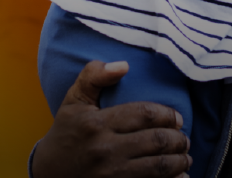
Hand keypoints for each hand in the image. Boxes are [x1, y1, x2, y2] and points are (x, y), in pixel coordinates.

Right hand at [31, 61, 191, 177]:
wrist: (47, 175)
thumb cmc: (65, 133)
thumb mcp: (74, 100)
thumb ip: (94, 76)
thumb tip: (124, 65)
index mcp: (97, 124)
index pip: (144, 114)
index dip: (167, 115)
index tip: (178, 118)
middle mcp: (105, 150)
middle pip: (155, 141)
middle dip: (178, 140)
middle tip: (185, 139)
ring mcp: (109, 175)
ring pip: (156, 167)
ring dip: (178, 163)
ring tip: (185, 158)